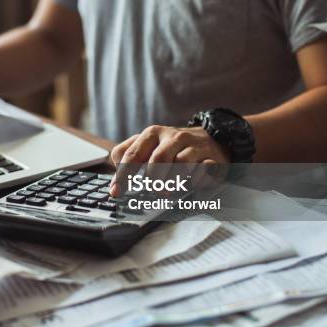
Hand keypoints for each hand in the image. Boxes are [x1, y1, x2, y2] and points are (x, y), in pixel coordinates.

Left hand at [109, 126, 229, 196]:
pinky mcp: (211, 157)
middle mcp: (172, 137)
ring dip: (174, 181)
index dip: (122, 175)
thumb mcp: (148, 147)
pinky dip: (197, 181)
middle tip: (153, 192)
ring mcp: (193, 146)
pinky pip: (205, 169)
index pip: (132, 154)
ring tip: (170, 190)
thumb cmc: (172, 149)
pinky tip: (192, 184)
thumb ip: (128, 159)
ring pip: (182, 163)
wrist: (211, 140)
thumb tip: (115, 180)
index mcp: (152, 134)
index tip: (116, 192)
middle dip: (153, 179)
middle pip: (158, 159)